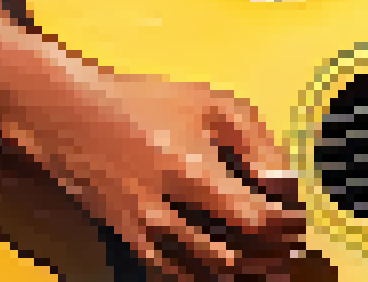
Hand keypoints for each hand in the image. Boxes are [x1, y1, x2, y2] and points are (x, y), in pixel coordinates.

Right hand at [20, 67, 327, 280]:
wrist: (67, 114)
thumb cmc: (141, 103)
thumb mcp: (209, 104)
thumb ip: (255, 141)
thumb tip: (281, 180)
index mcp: (190, 171)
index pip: (253, 219)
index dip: (284, 227)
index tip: (299, 223)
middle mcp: (164, 208)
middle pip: (230, 253)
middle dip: (267, 257)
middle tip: (290, 253)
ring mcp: (141, 227)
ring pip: (200, 270)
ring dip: (238, 273)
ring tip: (265, 270)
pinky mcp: (126, 236)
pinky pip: (168, 271)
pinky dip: (198, 276)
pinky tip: (218, 274)